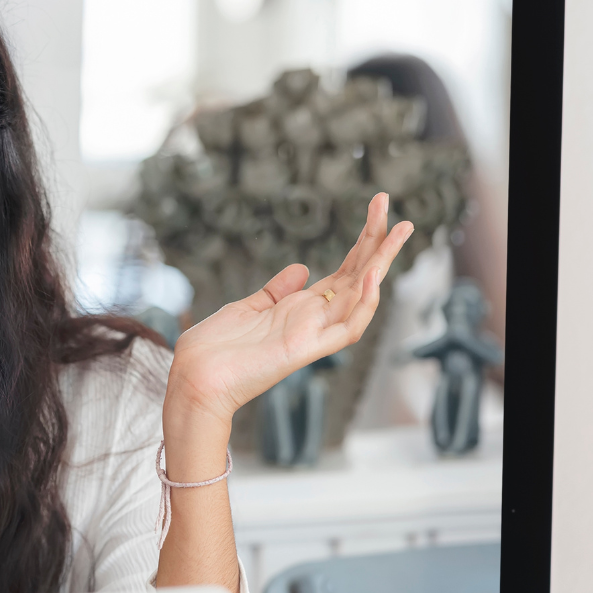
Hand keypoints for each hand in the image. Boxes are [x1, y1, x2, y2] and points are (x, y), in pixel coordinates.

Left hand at [165, 192, 413, 427]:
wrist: (193, 381)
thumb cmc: (213, 350)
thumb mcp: (247, 308)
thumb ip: (276, 291)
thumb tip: (302, 268)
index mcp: (299, 309)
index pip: (343, 272)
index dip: (362, 243)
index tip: (376, 211)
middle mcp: (312, 320)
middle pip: (357, 277)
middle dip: (379, 244)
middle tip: (398, 212)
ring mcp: (312, 335)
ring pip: (361, 297)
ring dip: (381, 264)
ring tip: (399, 230)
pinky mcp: (305, 350)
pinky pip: (347, 330)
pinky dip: (363, 305)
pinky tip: (372, 276)